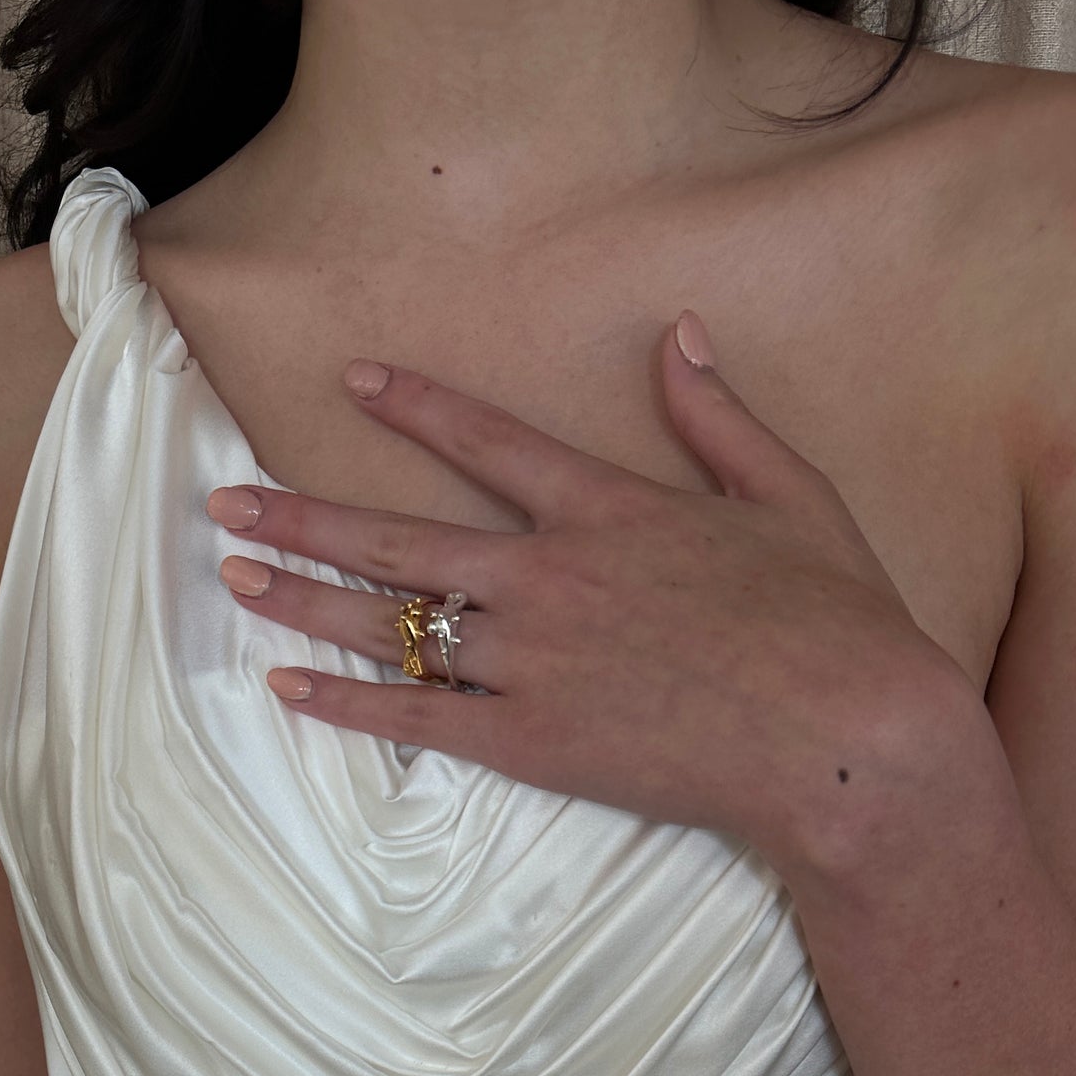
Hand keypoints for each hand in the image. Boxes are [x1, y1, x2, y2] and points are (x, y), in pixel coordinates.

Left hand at [207, 318, 971, 874]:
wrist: (847, 739)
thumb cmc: (838, 621)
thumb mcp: (794, 496)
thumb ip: (721, 420)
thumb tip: (680, 334)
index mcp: (612, 508)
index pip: (490, 442)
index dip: (417, 406)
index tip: (353, 380)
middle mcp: (552, 575)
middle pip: (401, 534)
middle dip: (306, 514)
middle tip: (228, 501)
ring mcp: (533, 661)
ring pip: (393, 623)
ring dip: (304, 597)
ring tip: (235, 577)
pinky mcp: (531, 741)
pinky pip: (416, 718)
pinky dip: (346, 703)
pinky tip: (288, 686)